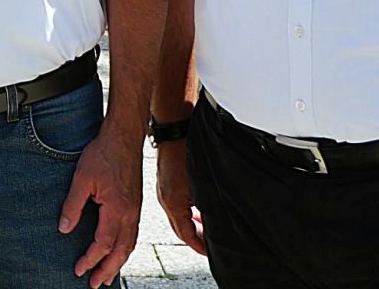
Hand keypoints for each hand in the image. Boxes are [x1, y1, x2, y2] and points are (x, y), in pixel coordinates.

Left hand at [59, 124, 142, 287]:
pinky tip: (117, 250)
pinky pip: (132, 234)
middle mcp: (130, 214)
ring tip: (107, 274)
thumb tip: (64, 228)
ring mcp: (135, 210)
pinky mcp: (135, 204)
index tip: (78, 270)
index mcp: (117, 210)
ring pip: (129, 245)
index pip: (103, 244)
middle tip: (95, 284)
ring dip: (118, 262)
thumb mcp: (81, 178)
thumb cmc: (103, 154)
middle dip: (107, 270)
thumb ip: (73, 205)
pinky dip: (124, 248)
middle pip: (121, 252)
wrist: (124, 137)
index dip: (90, 259)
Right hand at [153, 140, 205, 256]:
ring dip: (192, 223)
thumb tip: (216, 224)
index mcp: (172, 204)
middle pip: (180, 228)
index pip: (186, 236)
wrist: (174, 125)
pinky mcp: (165, 179)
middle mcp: (164, 198)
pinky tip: (198, 204)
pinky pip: (175, 203)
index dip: (200, 246)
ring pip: (178, 215)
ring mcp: (163, 188)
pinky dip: (187, 210)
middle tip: (210, 243)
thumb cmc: (187, 150)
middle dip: (196, 237)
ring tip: (206, 225)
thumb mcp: (203, 186)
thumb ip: (208, 209)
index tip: (211, 251)